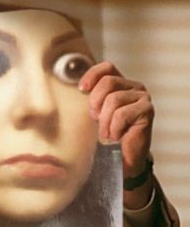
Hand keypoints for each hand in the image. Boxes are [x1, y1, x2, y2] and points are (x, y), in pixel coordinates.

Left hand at [79, 61, 153, 206]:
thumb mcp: (97, 113)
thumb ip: (93, 98)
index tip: (82, 89)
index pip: (107, 67)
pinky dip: (114, 128)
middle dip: (96, 102)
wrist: (124, 158)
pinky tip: (117, 136)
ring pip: (113, 99)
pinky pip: (122, 114)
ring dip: (105, 121)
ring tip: (107, 133)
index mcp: (121, 84)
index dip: (93, 75)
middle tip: (96, 119)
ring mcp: (142, 98)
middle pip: (108, 82)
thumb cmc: (109, 135)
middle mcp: (134, 87)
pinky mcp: (147, 111)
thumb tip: (80, 88)